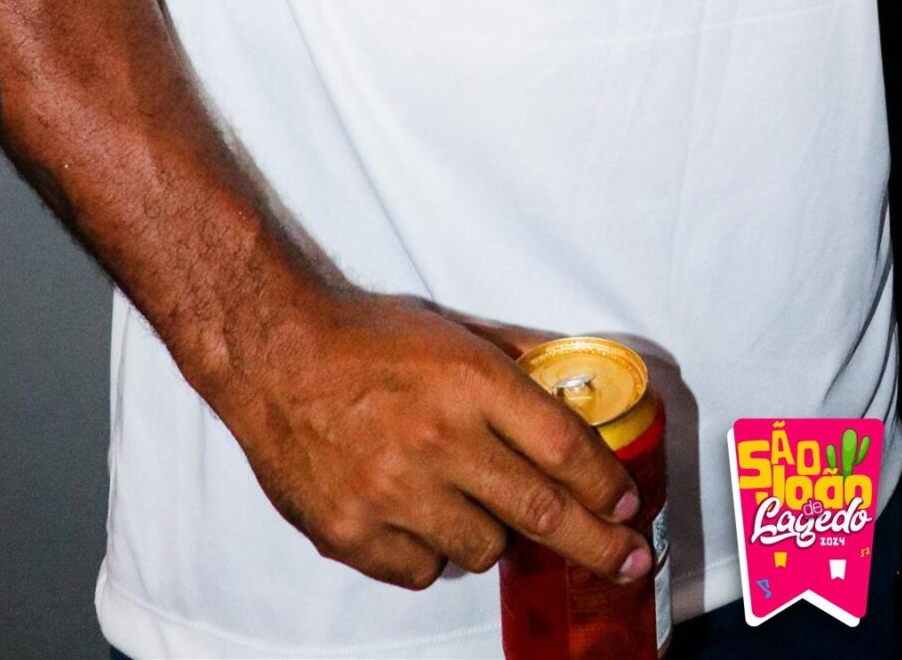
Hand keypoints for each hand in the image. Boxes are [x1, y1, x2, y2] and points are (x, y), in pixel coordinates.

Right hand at [215, 285, 649, 590]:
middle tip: (627, 559)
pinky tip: (419, 516)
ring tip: (470, 500)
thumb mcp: (453, 329)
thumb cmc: (365, 337)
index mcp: (470, 382)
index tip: (626, 505)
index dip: (605, 484)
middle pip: (542, 511)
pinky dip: (432, 553)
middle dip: (596, 543)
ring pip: (485, 550)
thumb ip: (516, 357)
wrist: (274, 355)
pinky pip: (424, 572)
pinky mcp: (353, 533)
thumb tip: (573, 378)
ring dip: (493, 534)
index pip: (563, 447)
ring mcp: (393, 492)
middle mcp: (438, 439)